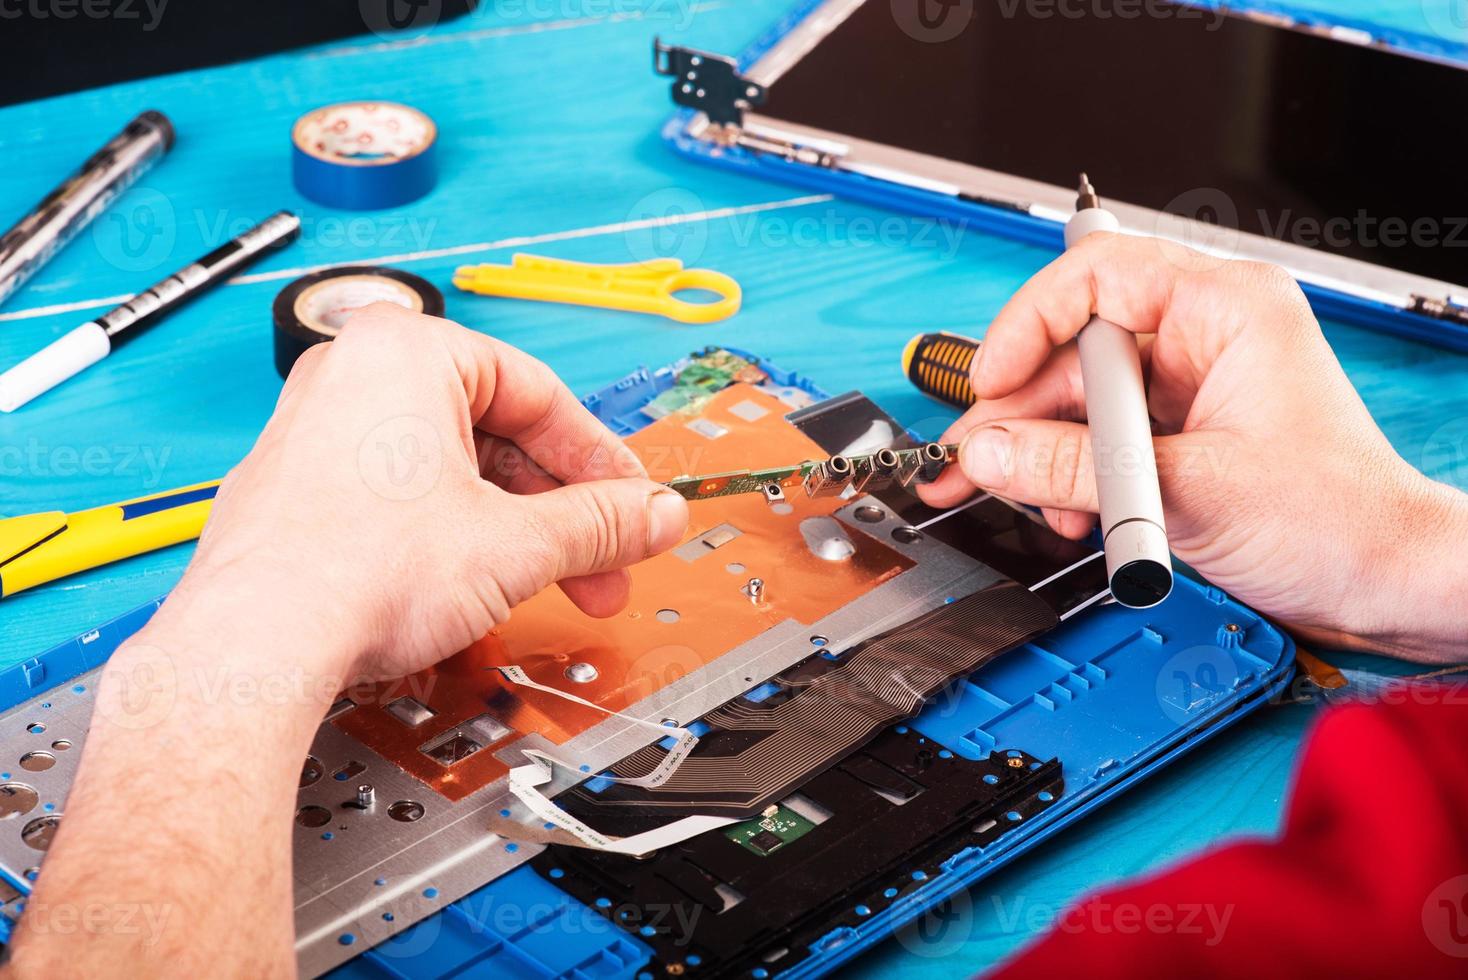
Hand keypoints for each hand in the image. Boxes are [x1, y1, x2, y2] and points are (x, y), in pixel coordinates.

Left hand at [169, 303, 689, 683]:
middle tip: (603, 557)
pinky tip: (481, 584)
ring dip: (512, 528)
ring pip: (449, 470)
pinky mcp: (300, 491)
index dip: (600, 460)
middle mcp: (354, 377)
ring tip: (550, 581)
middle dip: (559, 509)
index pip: (539, 394)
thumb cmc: (356, 570)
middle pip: (495, 435)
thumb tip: (653, 515)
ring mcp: (318, 433)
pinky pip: (400, 497)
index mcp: (407, 352)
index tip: (631, 503)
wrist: (257, 644)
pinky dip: (451, 534)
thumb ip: (600, 524)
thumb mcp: (516, 544)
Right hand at [920, 235, 1467, 661]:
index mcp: (1225, 309)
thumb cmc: (1339, 521)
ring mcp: (1189, 385)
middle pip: (1075, 347)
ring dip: (1041, 451)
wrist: (1385, 585)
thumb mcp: (1187, 491)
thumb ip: (1074, 470)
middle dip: (1019, 408)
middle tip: (972, 457)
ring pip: (1079, 399)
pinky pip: (1099, 437)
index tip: (991, 381)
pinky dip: (1070, 474)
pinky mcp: (1178, 432)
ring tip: (1010, 495)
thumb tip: (990, 453)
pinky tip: (1066, 511)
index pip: (1096, 277)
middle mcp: (1204, 335)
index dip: (1029, 323)